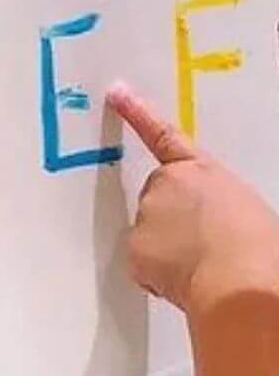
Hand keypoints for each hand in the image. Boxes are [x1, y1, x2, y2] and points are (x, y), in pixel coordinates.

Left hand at [108, 84, 278, 316]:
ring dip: (169, 249)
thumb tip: (212, 224)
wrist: (242, 280)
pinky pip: (145, 264)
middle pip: (158, 199)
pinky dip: (160, 276)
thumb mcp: (244, 209)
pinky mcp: (135, 247)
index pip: (163, 135)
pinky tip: (187, 282)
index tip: (116, 92)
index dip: (136, 112)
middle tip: (207, 246)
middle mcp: (165, 185)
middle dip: (173, 220)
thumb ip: (214, 203)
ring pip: (151, 233)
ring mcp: (146, 214)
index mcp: (201, 171)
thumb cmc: (260, 249)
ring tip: (205, 267)